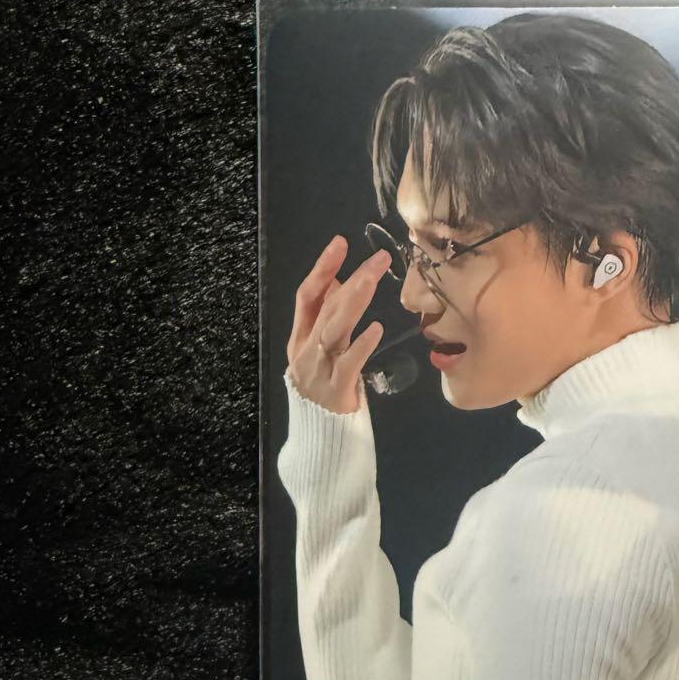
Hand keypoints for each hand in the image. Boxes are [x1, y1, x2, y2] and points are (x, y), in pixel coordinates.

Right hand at [286, 235, 390, 413]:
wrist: (319, 436)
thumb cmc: (325, 387)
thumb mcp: (320, 349)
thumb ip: (327, 318)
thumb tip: (341, 281)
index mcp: (300, 337)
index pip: (307, 295)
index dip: (322, 268)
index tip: (340, 243)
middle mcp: (306, 350)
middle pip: (326, 308)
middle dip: (352, 279)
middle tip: (378, 259)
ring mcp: (319, 370)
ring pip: (334, 331)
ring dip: (354, 303)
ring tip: (373, 280)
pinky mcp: (336, 389)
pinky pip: (349, 364)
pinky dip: (362, 345)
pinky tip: (377, 329)